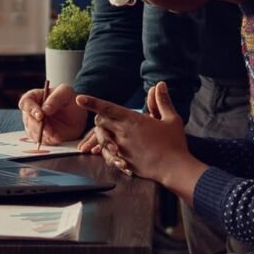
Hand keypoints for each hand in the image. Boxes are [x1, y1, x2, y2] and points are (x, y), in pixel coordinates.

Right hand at [18, 83, 86, 144]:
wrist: (76, 115)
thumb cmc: (68, 99)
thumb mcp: (65, 93)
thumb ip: (55, 99)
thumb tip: (44, 110)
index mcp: (34, 96)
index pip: (25, 102)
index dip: (30, 109)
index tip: (40, 116)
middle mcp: (31, 111)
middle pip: (28, 120)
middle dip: (38, 126)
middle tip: (49, 131)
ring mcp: (33, 124)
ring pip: (32, 131)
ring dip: (43, 135)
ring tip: (55, 135)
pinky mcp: (39, 135)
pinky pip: (39, 140)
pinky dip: (48, 140)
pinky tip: (56, 138)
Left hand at [76, 81, 206, 199]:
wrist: (174, 169)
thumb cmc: (174, 143)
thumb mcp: (171, 118)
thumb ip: (162, 101)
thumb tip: (159, 85)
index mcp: (133, 120)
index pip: (108, 108)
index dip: (92, 102)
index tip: (79, 98)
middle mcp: (124, 133)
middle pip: (100, 122)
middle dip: (99, 119)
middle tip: (105, 118)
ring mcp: (122, 149)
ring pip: (101, 140)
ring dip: (101, 137)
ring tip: (106, 138)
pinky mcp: (124, 162)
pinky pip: (108, 156)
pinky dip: (107, 152)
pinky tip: (113, 152)